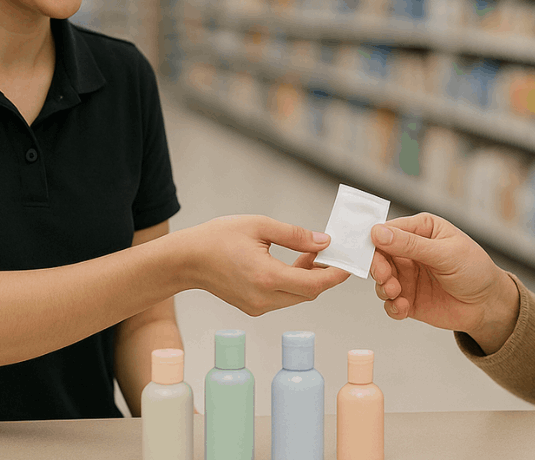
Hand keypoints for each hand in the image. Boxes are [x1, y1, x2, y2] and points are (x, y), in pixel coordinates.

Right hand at [180, 215, 349, 315]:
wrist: (186, 260)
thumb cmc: (218, 238)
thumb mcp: (260, 226)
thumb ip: (295, 235)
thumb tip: (323, 242)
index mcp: (267, 277)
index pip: (314, 285)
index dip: (335, 275)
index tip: (348, 264)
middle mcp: (264, 298)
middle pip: (308, 293)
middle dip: (323, 274)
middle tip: (329, 252)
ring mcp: (257, 307)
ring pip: (296, 297)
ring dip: (308, 278)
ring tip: (308, 253)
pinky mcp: (252, 308)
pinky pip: (283, 298)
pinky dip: (293, 283)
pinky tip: (292, 264)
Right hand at [369, 213, 519, 353]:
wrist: (488, 305)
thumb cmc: (475, 270)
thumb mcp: (446, 253)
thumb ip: (411, 245)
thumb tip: (378, 233)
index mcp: (421, 229)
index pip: (388, 230)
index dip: (375, 241)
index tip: (371, 254)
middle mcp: (410, 251)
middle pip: (379, 255)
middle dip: (378, 267)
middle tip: (385, 277)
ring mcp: (408, 275)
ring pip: (380, 279)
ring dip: (383, 287)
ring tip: (396, 293)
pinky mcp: (408, 298)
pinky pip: (389, 302)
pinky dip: (391, 306)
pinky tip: (403, 307)